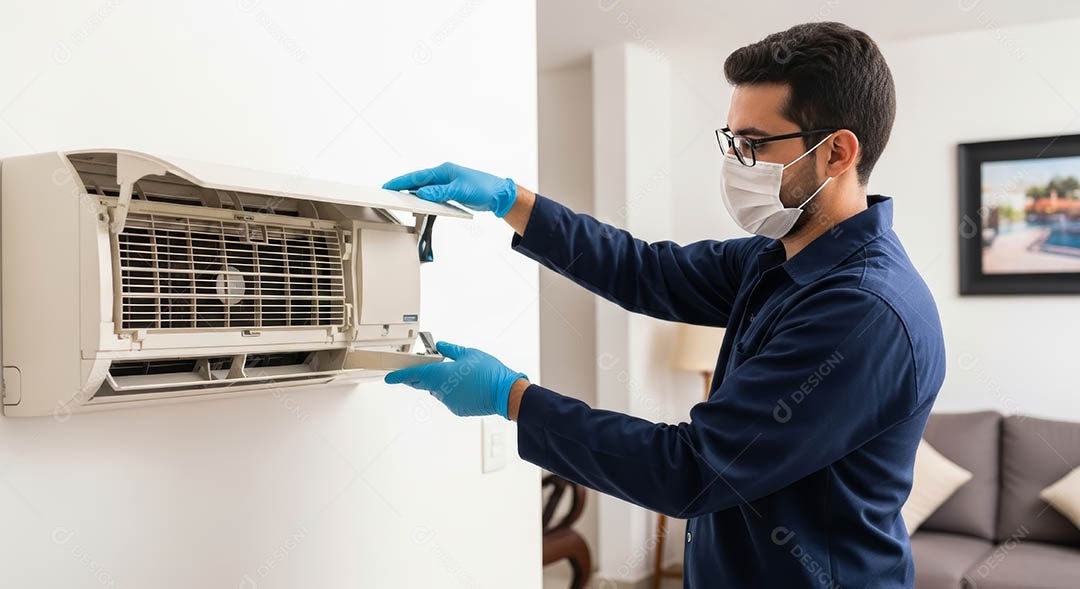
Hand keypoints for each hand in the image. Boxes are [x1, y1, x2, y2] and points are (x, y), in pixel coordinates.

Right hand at [382, 162, 517, 216]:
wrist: (498, 195)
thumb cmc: (483, 187)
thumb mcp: (460, 190)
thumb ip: (440, 192)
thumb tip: (422, 193)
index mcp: (443, 171)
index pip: (417, 176)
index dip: (402, 181)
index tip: (388, 185)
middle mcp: (443, 176)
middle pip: (418, 182)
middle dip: (403, 187)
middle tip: (388, 192)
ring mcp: (446, 185)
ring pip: (425, 189)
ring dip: (413, 194)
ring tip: (400, 200)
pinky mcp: (451, 193)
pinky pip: (433, 196)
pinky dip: (424, 200)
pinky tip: (419, 205)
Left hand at [384, 341, 527, 418]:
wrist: (505, 393)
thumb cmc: (488, 372)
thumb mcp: (469, 354)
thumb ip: (451, 350)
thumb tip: (441, 347)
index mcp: (440, 374)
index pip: (413, 375)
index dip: (399, 376)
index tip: (389, 377)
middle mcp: (440, 390)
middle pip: (422, 383)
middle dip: (418, 377)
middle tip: (420, 368)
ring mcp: (448, 401)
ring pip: (437, 390)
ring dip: (440, 382)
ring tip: (456, 373)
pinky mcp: (457, 409)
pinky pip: (449, 398)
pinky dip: (452, 391)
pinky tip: (465, 385)